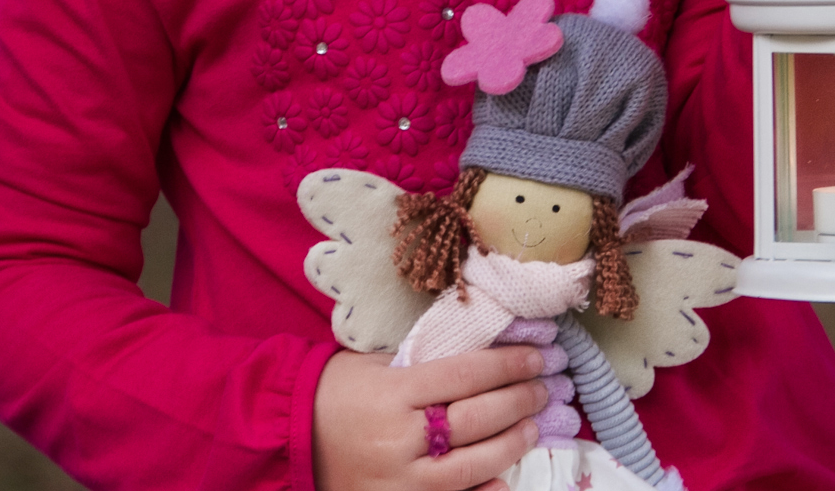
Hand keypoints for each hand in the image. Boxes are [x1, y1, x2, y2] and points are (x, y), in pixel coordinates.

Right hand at [313, 346, 545, 490]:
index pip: (465, 374)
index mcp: (393, 392)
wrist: (289, 439)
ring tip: (533, 424)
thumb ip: (423, 366)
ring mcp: (399, 480)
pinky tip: (506, 479)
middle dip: (519, 399)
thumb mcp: (376, 366)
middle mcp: (399, 438)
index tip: (537, 355)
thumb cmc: (335, 392)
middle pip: (475, 418)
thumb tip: (483, 358)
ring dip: (512, 443)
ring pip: (472, 465)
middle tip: (546, 386)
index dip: (507, 364)